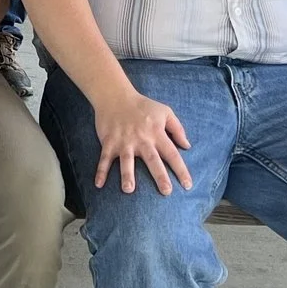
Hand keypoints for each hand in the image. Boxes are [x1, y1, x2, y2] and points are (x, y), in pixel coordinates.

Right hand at [91, 81, 190, 195]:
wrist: (115, 96)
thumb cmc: (143, 105)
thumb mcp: (165, 112)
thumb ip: (177, 129)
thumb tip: (187, 146)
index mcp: (157, 133)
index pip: (172, 154)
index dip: (181, 169)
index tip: (187, 185)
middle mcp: (141, 139)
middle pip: (152, 160)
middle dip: (160, 176)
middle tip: (166, 192)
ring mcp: (124, 141)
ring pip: (126, 160)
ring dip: (127, 175)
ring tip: (128, 189)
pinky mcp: (109, 142)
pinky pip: (104, 158)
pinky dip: (100, 171)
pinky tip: (99, 184)